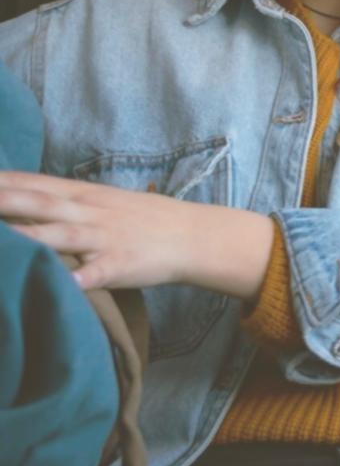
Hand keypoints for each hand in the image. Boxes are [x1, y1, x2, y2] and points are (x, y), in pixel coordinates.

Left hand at [0, 170, 274, 299]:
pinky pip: (96, 272)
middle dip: (3, 200)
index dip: (1, 181)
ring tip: (2, 239)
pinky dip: (77, 278)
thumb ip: (64, 200)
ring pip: (60, 234)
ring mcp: (104, 238)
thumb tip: (20, 197)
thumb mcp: (103, 201)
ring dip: (27, 236)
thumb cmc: (143, 220)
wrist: (194, 235)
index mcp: (83, 194)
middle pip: (38, 202)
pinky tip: (62, 284)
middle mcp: (89, 212)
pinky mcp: (120, 264)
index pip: (33, 183)